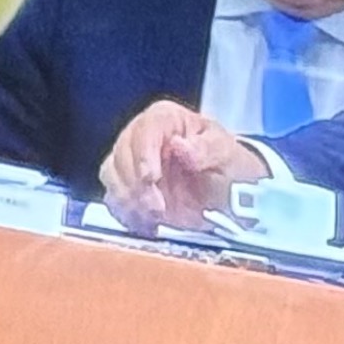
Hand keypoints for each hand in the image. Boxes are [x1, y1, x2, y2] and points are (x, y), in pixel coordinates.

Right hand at [101, 100, 252, 231]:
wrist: (231, 194)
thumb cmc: (229, 165)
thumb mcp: (227, 155)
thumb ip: (206, 149)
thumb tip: (181, 145)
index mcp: (167, 119)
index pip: (146, 129)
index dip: (144, 153)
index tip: (151, 177)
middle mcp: (143, 136)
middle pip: (123, 153)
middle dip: (136, 183)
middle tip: (157, 207)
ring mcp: (133, 162)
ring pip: (112, 175)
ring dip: (129, 198)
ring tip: (155, 217)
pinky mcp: (130, 188)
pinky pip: (115, 198)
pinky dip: (127, 212)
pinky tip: (146, 224)